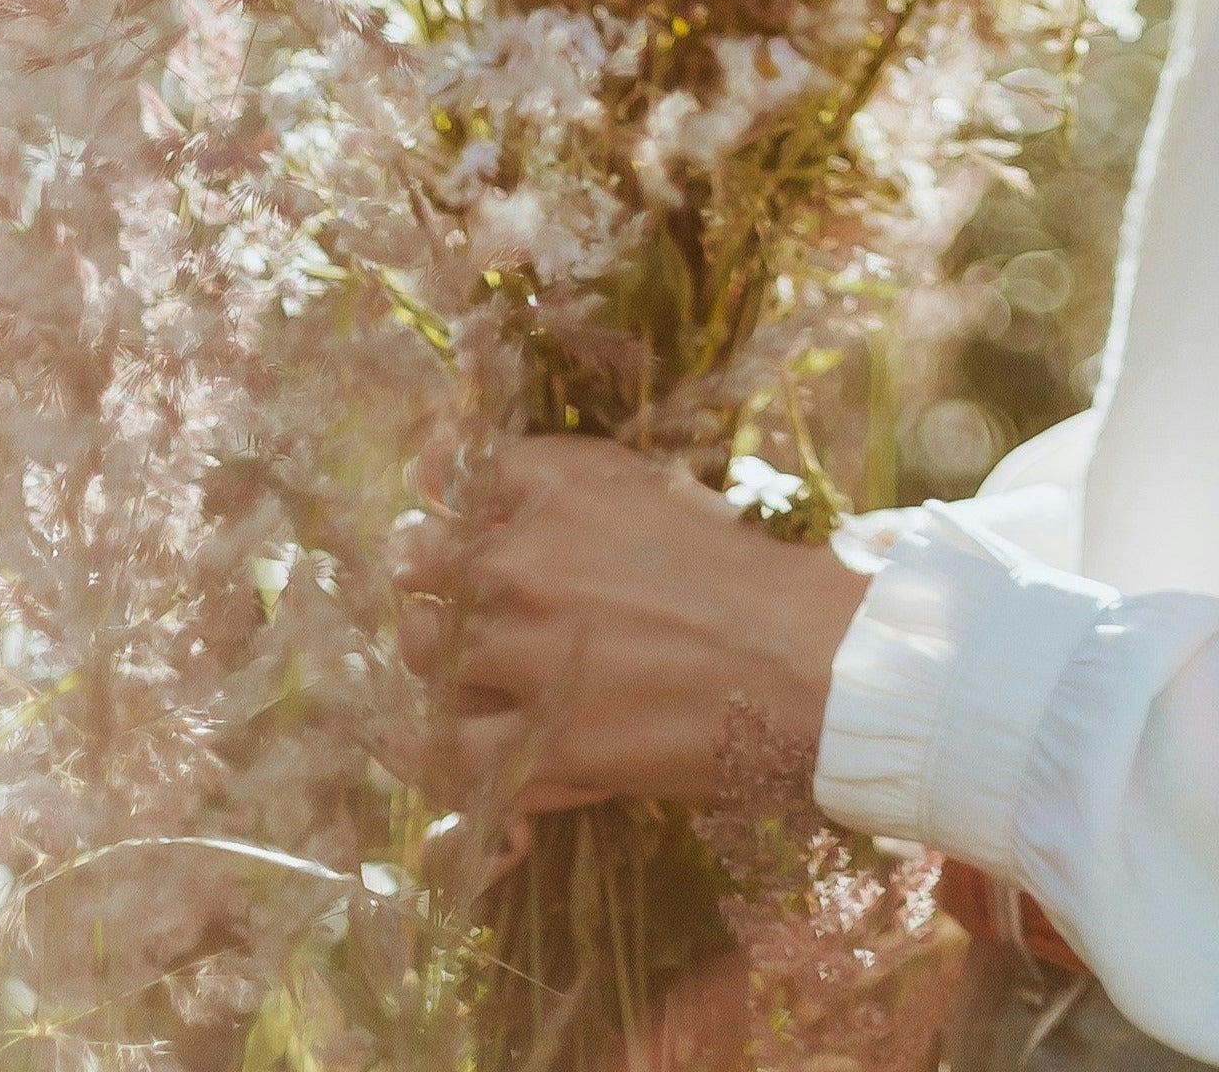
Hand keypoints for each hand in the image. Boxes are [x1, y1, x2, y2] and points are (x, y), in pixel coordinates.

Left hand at [397, 437, 869, 819]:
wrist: (802, 659)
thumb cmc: (746, 573)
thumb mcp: (662, 493)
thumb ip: (579, 486)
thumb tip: (494, 479)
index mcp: (566, 488)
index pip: (466, 468)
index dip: (442, 484)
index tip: (434, 500)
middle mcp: (526, 561)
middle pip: (425, 561)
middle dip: (426, 570)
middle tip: (437, 588)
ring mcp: (524, 653)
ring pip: (420, 648)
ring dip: (431, 651)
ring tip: (454, 659)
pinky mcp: (537, 740)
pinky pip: (441, 749)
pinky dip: (420, 746)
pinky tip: (416, 740)